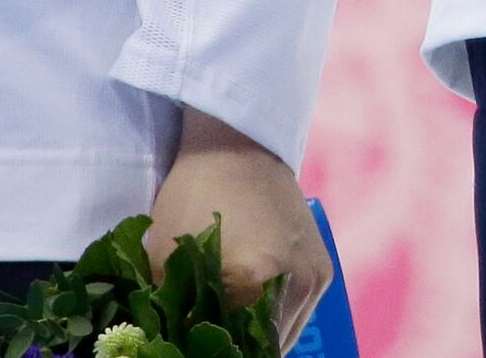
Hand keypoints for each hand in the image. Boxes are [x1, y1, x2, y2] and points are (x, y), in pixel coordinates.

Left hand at [148, 106, 327, 351]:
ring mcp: (316, 280)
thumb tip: (161, 346)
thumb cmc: (194, 196)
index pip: (235, 351)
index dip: (209, 354)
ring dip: (256, 345)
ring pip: (284, 342)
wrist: (239, 148)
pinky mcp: (324, 273)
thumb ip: (166, 314)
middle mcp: (297, 285)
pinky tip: (247, 318)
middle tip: (208, 346)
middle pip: (265, 351)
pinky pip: (297, 320)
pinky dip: (273, 328)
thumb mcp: (165, 258)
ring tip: (226, 337)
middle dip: (236, 353)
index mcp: (257, 281)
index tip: (189, 350)